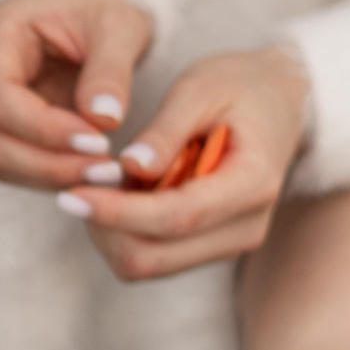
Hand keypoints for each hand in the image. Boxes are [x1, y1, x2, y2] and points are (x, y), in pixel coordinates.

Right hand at [0, 0, 153, 189]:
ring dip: (51, 176)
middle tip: (105, 169)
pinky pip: (16, 165)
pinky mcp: (6, 127)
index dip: (43, 128)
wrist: (91, 13)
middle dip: (50, 161)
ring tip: (104, 174)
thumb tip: (104, 119)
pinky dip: (51, 176)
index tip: (98, 141)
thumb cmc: (101, 9)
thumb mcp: (119, 26)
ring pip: (0, 158)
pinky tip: (90, 171)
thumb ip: (110, 70)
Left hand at [56, 46, 311, 281]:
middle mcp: (245, 227)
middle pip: (154, 257)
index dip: (117, 212)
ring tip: (106, 181)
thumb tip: (131, 167)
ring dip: (112, 231)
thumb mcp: (201, 88)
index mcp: (252, 184)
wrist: (278, 102)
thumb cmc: (239, 86)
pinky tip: (121, 192)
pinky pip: (153, 256)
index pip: (175, 217)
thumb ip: (167, 129)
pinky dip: (125, 232)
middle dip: (106, 227)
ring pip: (147, 264)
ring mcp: (229, 243)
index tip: (70, 195)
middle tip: (78, 184)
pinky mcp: (210, 246)